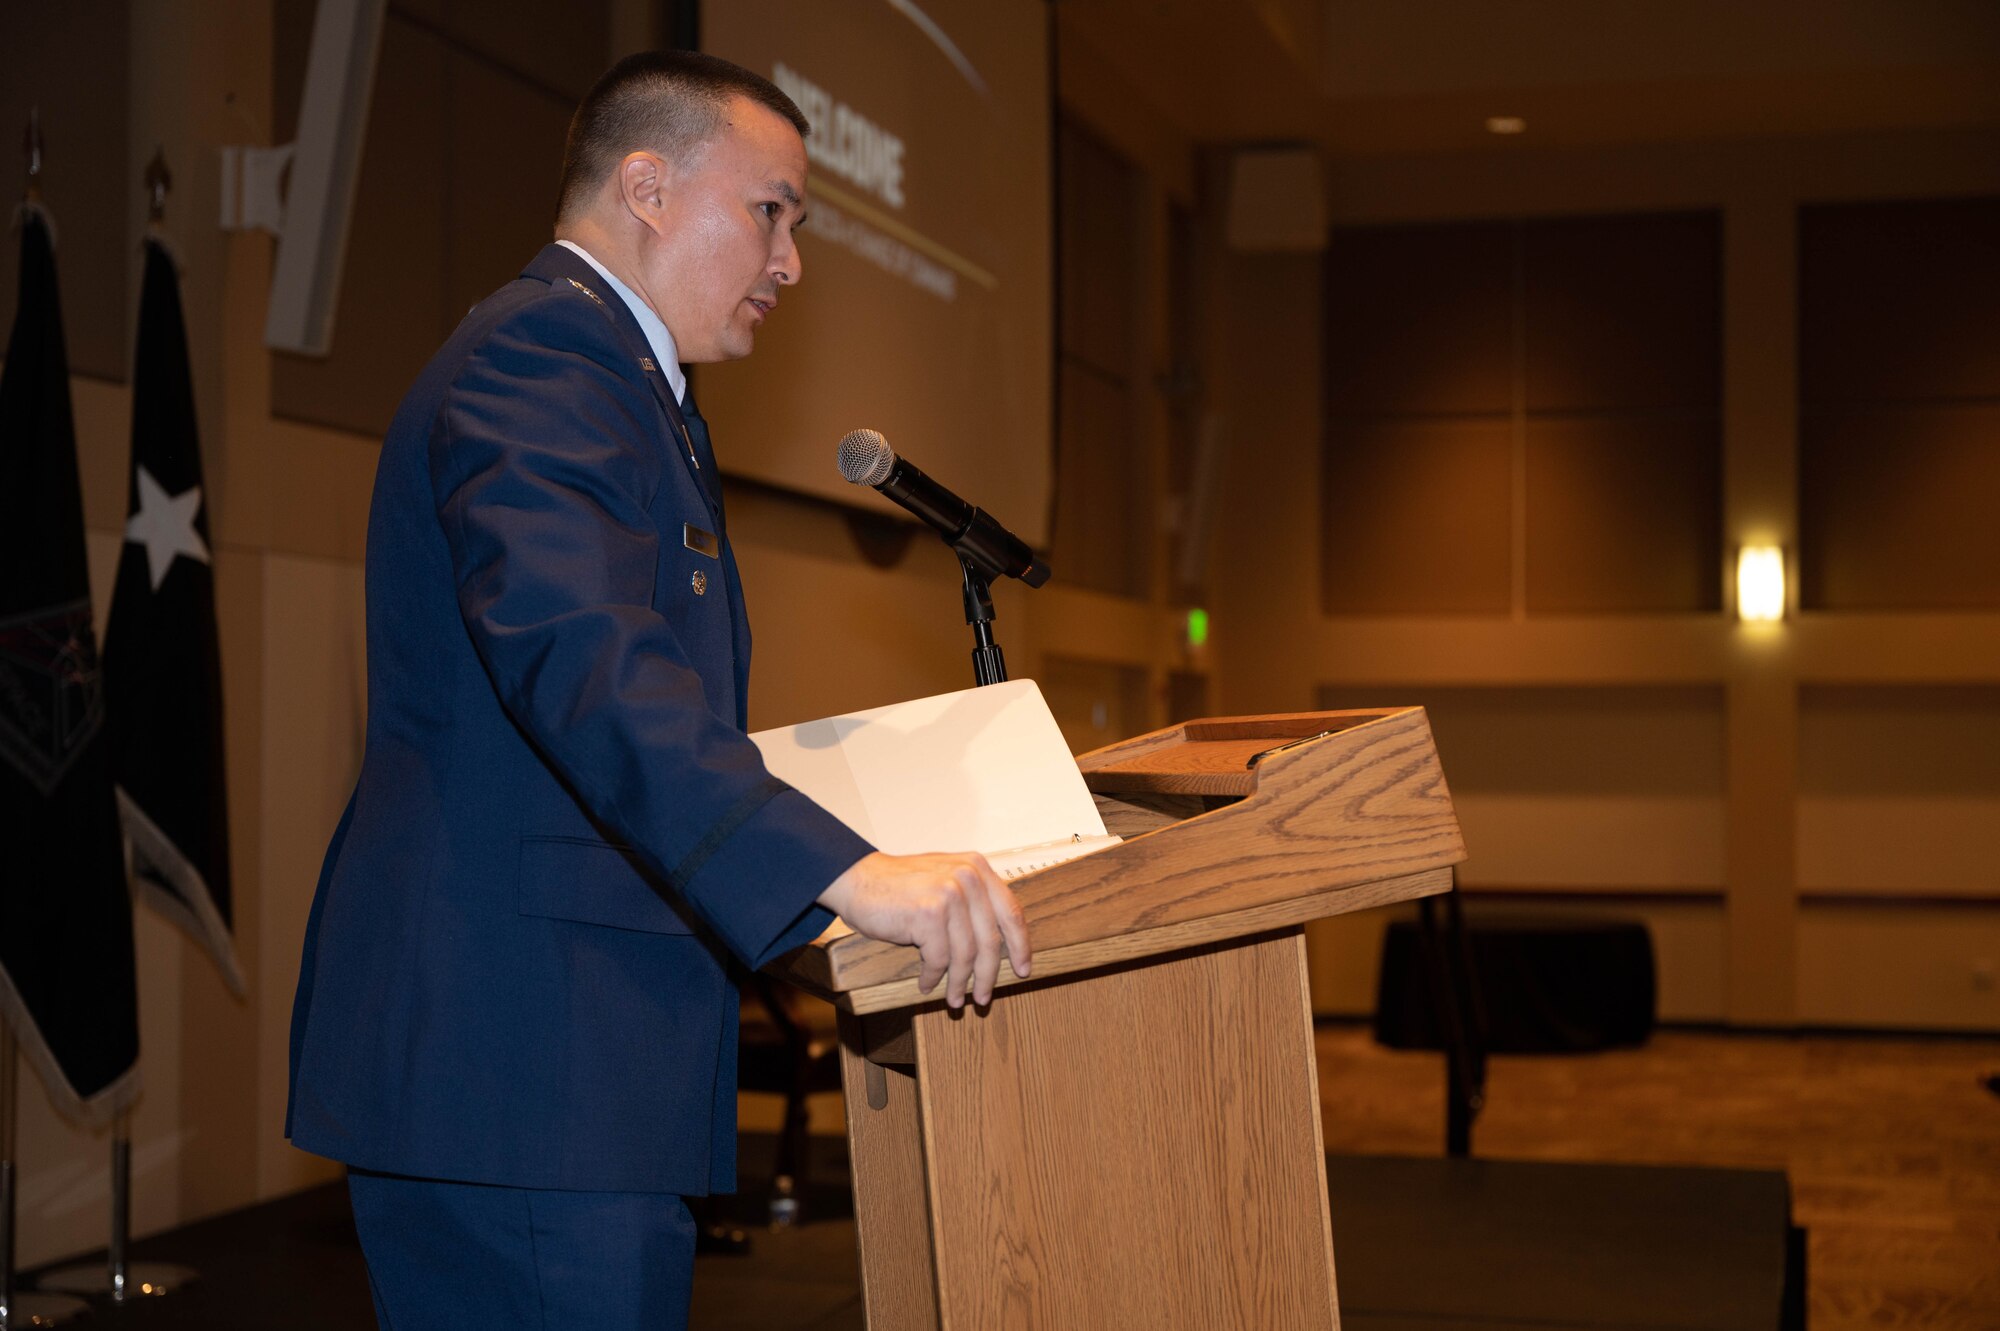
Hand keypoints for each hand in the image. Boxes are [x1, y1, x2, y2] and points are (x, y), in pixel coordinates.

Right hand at [818, 851, 1031, 1007]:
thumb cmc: (898, 886)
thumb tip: (999, 945)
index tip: (1024, 969)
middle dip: (988, 976)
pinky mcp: (929, 913)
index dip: (1020, 945)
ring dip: (959, 984)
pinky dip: (933, 976)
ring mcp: (949, 893)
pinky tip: (927, 984)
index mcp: (977, 867)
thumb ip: (972, 901)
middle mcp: (968, 877)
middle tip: (983, 998)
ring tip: (953, 999)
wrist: (856, 878)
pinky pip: (939, 958)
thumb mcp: (944, 880)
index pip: (1011, 912)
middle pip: (991, 940)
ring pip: (966, 954)